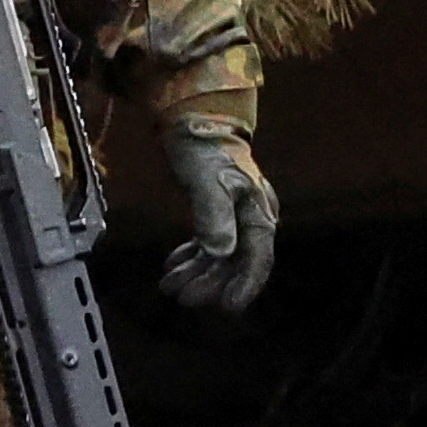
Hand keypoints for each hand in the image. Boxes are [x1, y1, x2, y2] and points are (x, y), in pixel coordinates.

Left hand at [157, 115, 277, 317]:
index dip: (245, 283)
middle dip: (210, 282)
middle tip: (183, 298)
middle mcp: (251, 215)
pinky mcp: (216, 210)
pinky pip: (208, 241)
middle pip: (235, 259)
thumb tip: (220, 252)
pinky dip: (191, 255)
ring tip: (170, 286)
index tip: (229, 307)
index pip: (257, 256)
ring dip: (196, 272)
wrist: (192, 118)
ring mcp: (234, 214)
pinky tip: (173, 266)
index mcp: (257, 210)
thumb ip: (213, 216)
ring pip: (219, 253)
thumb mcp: (207, 181)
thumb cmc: (203, 148)